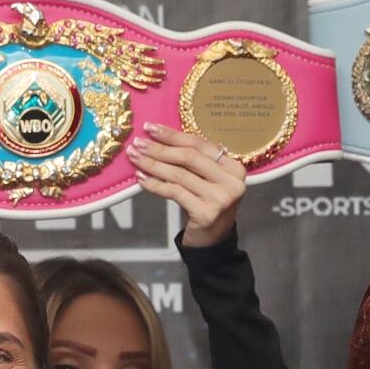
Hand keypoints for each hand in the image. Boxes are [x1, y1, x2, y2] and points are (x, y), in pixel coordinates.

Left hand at [131, 123, 247, 247]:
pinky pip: (174, 192)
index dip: (173, 135)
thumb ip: (193, 161)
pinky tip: (142, 178)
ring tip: (135, 158)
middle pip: (189, 157)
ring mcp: (220, 198)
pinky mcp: (206, 213)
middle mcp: (231, 182)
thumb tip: (158, 139)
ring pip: (179, 174)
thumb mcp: (206, 180)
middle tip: (137, 143)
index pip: (200, 144)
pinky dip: (155, 184)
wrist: (213, 240)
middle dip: (160, 148)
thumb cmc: (206, 204)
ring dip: (153, 165)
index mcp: (234, 167)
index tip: (151, 128)